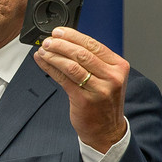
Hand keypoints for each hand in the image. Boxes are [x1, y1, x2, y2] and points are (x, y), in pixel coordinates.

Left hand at [32, 27, 128, 151]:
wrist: (107, 130)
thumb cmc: (103, 102)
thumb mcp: (106, 78)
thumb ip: (92, 61)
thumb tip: (67, 42)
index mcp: (118, 66)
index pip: (94, 45)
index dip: (73, 36)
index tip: (59, 31)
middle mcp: (112, 76)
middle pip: (81, 53)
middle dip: (60, 44)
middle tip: (47, 40)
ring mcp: (99, 89)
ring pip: (71, 65)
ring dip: (53, 55)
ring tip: (42, 50)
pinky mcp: (84, 99)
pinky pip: (63, 79)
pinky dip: (50, 67)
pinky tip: (42, 61)